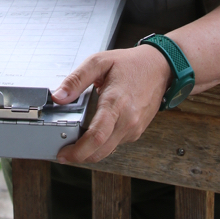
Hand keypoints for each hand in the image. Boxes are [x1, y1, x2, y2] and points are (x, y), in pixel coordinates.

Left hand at [52, 46, 171, 163]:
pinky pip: (116, 144)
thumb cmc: (130, 64)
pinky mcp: (137, 131)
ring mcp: (134, 128)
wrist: (160, 67)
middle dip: (80, 156)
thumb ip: (77, 79)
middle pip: (101, 151)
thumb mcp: (99, 62)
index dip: (78, 151)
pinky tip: (95, 134)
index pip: (97, 136)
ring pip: (108, 150)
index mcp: (116, 102)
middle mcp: (128, 120)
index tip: (63, 154)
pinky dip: (102, 144)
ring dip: (91, 151)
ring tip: (76, 141)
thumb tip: (58, 96)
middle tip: (64, 153)